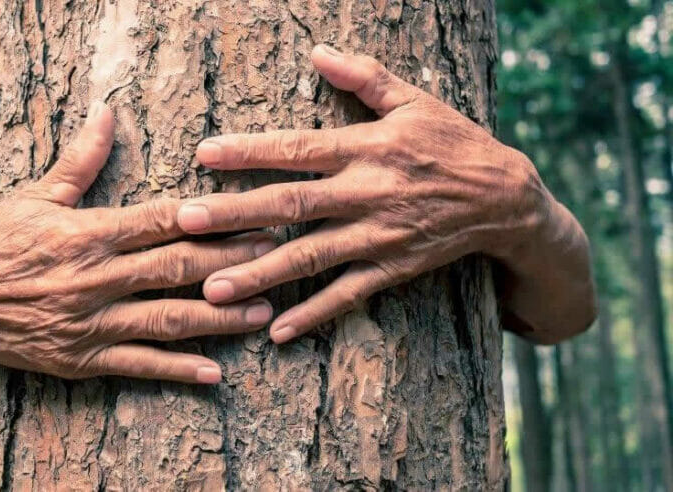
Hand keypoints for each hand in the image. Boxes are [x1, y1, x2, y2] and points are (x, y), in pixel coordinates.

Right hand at [0, 102, 276, 383]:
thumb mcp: (32, 196)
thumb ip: (79, 162)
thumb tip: (107, 114)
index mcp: (86, 234)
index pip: (162, 222)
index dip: (212, 219)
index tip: (252, 214)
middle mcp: (92, 279)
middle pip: (176, 269)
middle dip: (231, 262)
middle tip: (275, 257)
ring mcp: (87, 323)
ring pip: (166, 320)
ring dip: (218, 318)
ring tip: (260, 313)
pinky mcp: (78, 359)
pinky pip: (135, 366)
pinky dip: (175, 370)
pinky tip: (213, 372)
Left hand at [176, 45, 549, 343]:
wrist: (507, 200)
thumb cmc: (455, 143)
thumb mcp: (415, 101)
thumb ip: (365, 77)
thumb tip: (318, 51)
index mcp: (367, 148)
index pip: (298, 148)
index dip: (250, 151)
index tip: (204, 154)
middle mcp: (367, 193)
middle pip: (291, 205)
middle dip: (235, 214)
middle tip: (185, 223)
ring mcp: (378, 236)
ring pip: (310, 257)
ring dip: (260, 273)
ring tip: (213, 289)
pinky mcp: (391, 268)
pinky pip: (347, 295)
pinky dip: (312, 313)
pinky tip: (276, 331)